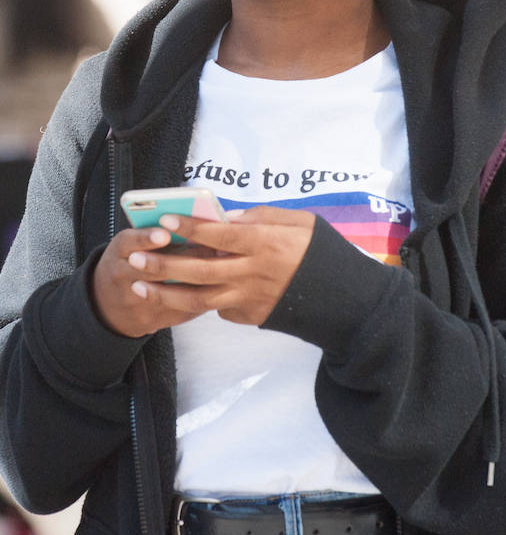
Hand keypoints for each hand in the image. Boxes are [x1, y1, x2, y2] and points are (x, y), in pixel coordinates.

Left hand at [92, 207, 314, 336]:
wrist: (343, 300)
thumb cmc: (322, 252)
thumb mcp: (300, 222)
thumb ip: (264, 217)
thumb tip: (231, 217)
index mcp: (264, 245)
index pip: (218, 236)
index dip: (190, 228)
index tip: (165, 220)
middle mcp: (252, 274)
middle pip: (199, 272)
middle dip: (162, 265)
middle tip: (133, 259)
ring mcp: (249, 300)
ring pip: (198, 300)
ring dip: (165, 295)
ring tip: (138, 288)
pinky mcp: (250, 317)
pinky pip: (218, 308)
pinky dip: (197, 302)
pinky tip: (176, 296)